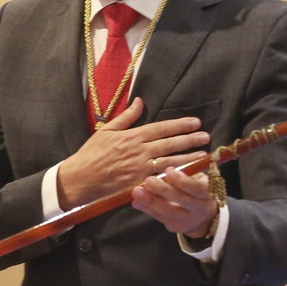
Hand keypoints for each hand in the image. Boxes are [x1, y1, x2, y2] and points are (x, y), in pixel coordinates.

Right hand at [55, 98, 209, 209]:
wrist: (80, 178)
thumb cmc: (91, 154)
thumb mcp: (106, 131)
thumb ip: (126, 117)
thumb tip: (140, 102)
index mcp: (132, 137)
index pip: (161, 128)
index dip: (180, 125)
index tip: (195, 122)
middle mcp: (139, 152)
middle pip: (170, 144)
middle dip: (190, 140)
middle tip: (206, 137)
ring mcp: (140, 169)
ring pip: (170, 162)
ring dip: (189, 158)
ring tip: (204, 155)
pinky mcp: (139, 184)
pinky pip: (161, 179)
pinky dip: (176, 176)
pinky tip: (188, 174)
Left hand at [132, 165, 219, 237]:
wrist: (203, 216)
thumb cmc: (195, 189)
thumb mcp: (196, 179)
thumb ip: (183, 174)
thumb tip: (166, 168)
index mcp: (208, 192)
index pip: (198, 188)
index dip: (183, 181)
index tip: (169, 171)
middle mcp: (201, 208)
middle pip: (182, 200)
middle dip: (163, 190)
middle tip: (148, 180)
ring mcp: (188, 219)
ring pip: (168, 210)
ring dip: (151, 200)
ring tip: (137, 191)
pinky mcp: (175, 226)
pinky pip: (159, 216)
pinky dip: (146, 208)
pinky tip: (136, 202)